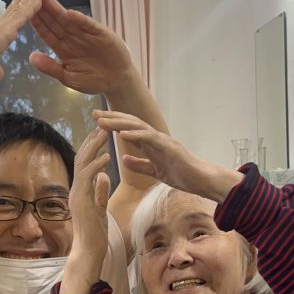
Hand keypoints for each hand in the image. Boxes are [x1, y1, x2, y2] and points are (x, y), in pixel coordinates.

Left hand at [29, 0, 132, 95]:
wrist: (117, 80)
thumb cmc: (93, 80)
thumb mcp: (68, 78)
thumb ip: (51, 68)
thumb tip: (31, 58)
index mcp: (62, 49)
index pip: (47, 33)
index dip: (37, 23)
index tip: (24, 13)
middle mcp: (72, 38)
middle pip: (55, 22)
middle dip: (43, 10)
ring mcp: (86, 34)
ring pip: (69, 20)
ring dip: (57, 9)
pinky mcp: (100, 34)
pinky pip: (89, 26)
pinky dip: (81, 21)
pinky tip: (70, 14)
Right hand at [60, 128, 109, 293]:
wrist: (89, 251)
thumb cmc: (94, 234)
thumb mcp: (99, 208)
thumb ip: (100, 192)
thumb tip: (103, 177)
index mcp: (80, 190)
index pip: (84, 162)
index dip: (92, 146)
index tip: (103, 133)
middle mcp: (76, 189)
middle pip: (81, 157)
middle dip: (92, 140)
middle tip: (103, 124)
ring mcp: (76, 194)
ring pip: (82, 163)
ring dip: (93, 147)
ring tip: (105, 133)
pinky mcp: (81, 200)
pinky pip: (87, 178)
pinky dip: (96, 165)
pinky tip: (106, 156)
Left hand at [94, 111, 243, 203]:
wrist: (200, 180)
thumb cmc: (181, 175)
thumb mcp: (154, 171)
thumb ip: (140, 164)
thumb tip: (124, 160)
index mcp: (151, 143)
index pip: (128, 129)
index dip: (112, 124)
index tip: (96, 122)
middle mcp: (155, 137)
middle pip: (130, 123)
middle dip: (111, 118)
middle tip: (93, 114)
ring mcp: (162, 140)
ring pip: (137, 127)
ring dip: (118, 123)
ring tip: (102, 121)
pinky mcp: (168, 147)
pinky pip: (149, 139)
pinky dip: (135, 135)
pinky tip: (121, 133)